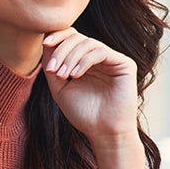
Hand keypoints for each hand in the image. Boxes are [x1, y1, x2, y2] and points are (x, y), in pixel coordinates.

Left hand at [41, 28, 137, 142]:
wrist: (104, 132)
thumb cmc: (83, 114)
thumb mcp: (59, 88)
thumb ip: (52, 66)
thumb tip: (46, 42)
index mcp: (84, 60)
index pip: (71, 37)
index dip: (58, 36)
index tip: (44, 44)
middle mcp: (98, 57)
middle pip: (78, 37)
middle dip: (61, 50)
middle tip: (51, 69)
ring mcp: (112, 59)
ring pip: (88, 43)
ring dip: (70, 58)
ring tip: (62, 76)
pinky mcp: (125, 64)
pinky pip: (101, 52)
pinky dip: (84, 61)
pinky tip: (75, 76)